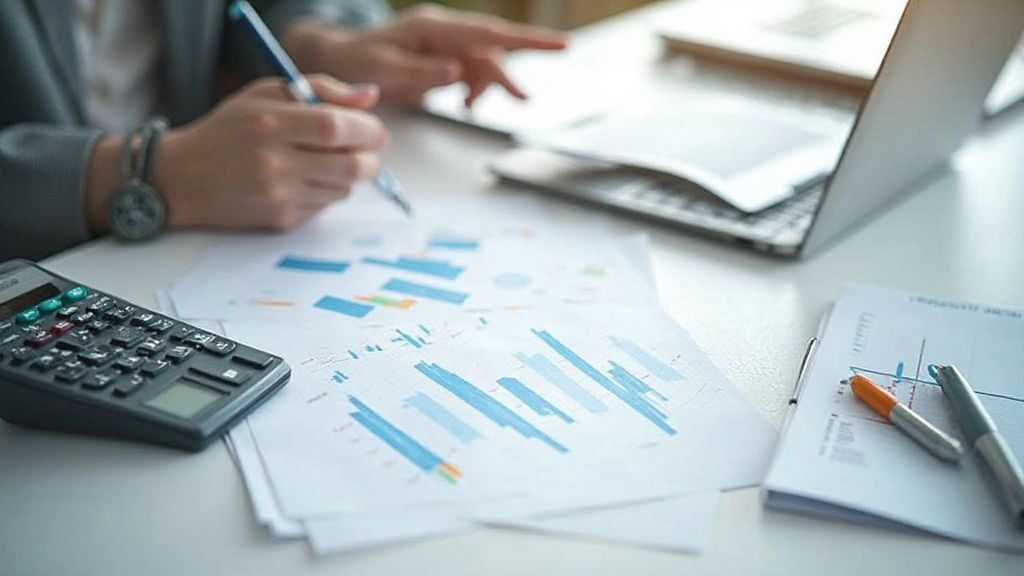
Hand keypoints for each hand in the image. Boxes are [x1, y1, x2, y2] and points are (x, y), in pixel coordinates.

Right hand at [153, 75, 386, 229]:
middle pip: (351, 166)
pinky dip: (326, 191)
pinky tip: (305, 178)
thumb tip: (371, 96)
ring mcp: (278, 196)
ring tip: (329, 160)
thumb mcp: (266, 93)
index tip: (374, 128)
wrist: (183, 178)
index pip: (336, 127)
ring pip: (343, 189)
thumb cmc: (230, 129)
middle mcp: (274, 163)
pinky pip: (324, 206)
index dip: (366, 128)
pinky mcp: (281, 220)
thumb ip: (322, 89)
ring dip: (349, 175)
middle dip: (371, 157)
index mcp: (270, 124)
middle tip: (368, 149)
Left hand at [285, 5, 568, 106]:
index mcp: (433, 27)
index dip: (526, 39)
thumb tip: (458, 72)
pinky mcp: (444, 61)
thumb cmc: (358, 63)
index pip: (488, 32)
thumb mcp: (386, 70)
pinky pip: (472, 74)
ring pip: (484, 65)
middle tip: (523, 99)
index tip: (559, 44)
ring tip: (470, 107)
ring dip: (486, 87)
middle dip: (506, 75)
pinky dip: (474, 91)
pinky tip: (466, 105)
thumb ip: (423, 72)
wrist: (341, 63)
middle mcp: (444, 32)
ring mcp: (446, 46)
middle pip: (491, 51)